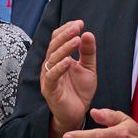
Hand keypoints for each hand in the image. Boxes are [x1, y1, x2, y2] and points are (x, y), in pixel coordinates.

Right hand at [42, 20, 96, 137]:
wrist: (76, 114)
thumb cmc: (79, 91)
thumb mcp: (88, 68)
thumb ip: (88, 52)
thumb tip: (88, 33)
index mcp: (58, 58)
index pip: (58, 39)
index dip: (66, 29)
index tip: (79, 23)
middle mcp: (50, 65)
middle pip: (54, 45)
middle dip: (65, 35)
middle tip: (77, 27)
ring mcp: (48, 77)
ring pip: (52, 58)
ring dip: (64, 48)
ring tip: (76, 40)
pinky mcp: (49, 89)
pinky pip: (52, 76)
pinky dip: (59, 68)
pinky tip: (68, 61)